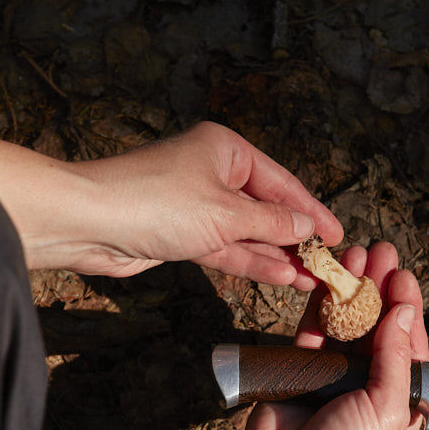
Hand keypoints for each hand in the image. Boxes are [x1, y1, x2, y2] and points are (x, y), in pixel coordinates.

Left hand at [64, 122, 342, 285]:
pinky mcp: (179, 235)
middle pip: (264, 208)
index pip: (281, 182)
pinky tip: (280, 278)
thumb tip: (305, 228)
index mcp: (225, 149)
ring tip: (310, 280)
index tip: (338, 235)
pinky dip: (250, 262)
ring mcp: (195, 205)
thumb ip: (270, 224)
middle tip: (327, 265)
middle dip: (294, 238)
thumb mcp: (225, 213)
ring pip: (246, 233)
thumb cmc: (156, 201)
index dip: (311, 211)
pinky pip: (224, 249)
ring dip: (276, 256)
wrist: (90, 222)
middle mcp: (211, 172)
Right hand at [233, 241, 428, 429]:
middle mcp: (369, 385)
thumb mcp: (388, 409)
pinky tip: (328, 276)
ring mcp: (333, 376)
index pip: (409, 344)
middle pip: (378, 325)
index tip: (403, 275)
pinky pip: (313, 329)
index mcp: (401, 400)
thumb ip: (394, 358)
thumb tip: (403, 312)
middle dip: (381, 287)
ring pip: (346, 321)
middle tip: (381, 250)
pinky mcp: (301, 368)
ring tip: (356, 252)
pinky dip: (321, 302)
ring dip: (352, 288)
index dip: (407, 307)